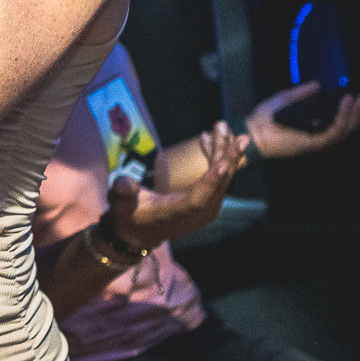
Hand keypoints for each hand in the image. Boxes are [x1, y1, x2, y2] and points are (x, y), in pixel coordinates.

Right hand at [106, 122, 247, 250]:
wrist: (138, 233)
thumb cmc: (127, 215)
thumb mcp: (119, 204)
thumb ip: (122, 193)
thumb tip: (122, 183)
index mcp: (176, 213)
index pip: (198, 199)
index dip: (212, 181)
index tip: (225, 163)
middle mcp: (196, 213)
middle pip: (217, 185)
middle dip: (228, 159)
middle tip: (240, 137)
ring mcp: (204, 208)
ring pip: (220, 179)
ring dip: (223, 153)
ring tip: (222, 127)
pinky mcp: (206, 201)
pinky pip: (216, 178)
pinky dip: (215, 158)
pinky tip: (208, 138)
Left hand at [245, 82, 359, 159]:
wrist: (251, 129)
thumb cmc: (265, 116)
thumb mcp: (286, 99)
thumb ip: (304, 93)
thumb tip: (320, 84)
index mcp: (315, 126)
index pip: (343, 120)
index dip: (359, 110)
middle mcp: (320, 135)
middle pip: (349, 125)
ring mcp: (318, 141)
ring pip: (346, 128)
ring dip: (357, 113)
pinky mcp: (313, 144)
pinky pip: (333, 130)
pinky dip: (342, 116)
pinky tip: (347, 101)